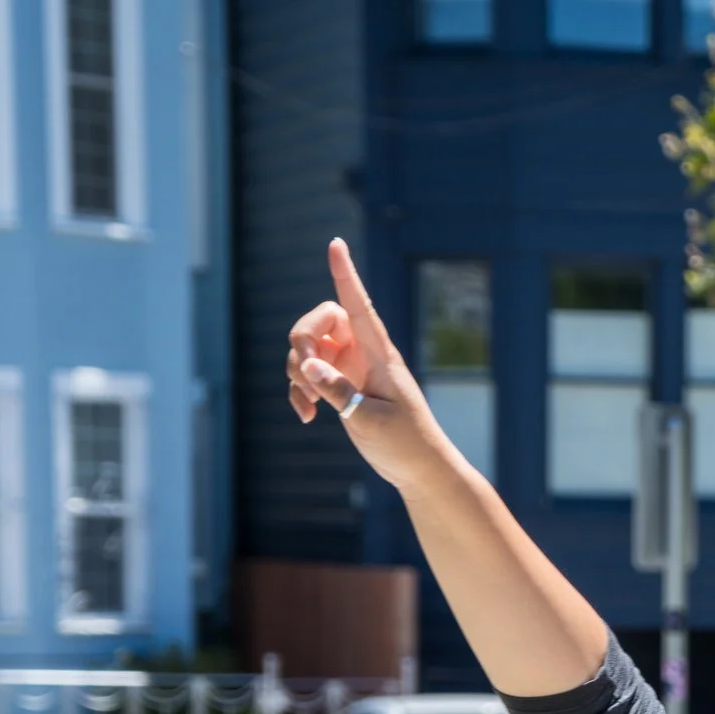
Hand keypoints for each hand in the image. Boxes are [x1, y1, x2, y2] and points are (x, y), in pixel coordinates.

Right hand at [285, 239, 451, 489]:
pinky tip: (305, 416)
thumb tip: (305, 364)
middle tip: (303, 370)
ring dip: (295, 372)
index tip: (336, 244)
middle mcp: (363, 354)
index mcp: (380, 354)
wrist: (419, 469)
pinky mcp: (341, 386)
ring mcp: (350, 368)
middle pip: (319, 321)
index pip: (359, 306)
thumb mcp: (369, 420)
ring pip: (307, 349)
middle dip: (300, 339)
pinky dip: (299, 391)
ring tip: (309, 405)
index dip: (346, 275)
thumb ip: (337, 391)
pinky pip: (308, 375)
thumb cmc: (406, 443)